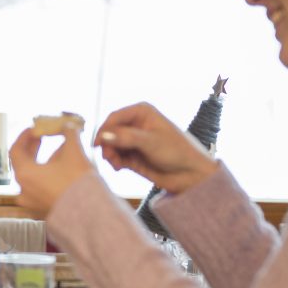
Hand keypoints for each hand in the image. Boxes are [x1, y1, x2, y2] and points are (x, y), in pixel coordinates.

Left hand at [9, 126, 93, 214]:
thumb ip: (69, 134)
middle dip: (34, 149)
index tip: (33, 129)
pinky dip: (47, 178)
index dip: (24, 137)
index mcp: (24, 175)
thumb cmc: (79, 182)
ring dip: (43, 163)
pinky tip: (63, 170)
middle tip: (43, 137)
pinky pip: (40, 190)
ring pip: (33, 177)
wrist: (92, 215)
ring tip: (59, 152)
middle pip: (23, 164)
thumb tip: (68, 125)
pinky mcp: (44, 212)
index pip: (15, 151)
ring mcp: (32, 204)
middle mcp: (23, 191)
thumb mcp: (74, 152)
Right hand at [94, 102, 216, 193]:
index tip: (97, 144)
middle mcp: (136, 124)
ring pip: (111, 145)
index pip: (114, 117)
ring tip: (117, 165)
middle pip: (110, 132)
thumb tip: (103, 135)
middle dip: (108, 145)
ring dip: (110, 155)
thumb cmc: (176, 152)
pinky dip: (115, 162)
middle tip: (109, 158)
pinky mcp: (133, 155)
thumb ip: (126, 137)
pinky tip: (120, 168)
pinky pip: (116, 156)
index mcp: (142, 112)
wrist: (190, 174)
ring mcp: (134, 140)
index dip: (104, 130)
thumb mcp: (151, 142)